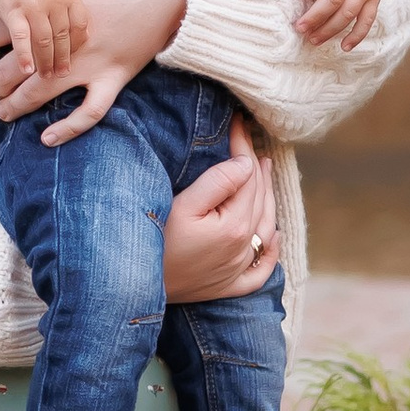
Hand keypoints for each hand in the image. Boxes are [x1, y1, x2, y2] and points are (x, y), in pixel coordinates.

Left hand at [0, 0, 186, 144]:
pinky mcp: (114, 76)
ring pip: (42, 94)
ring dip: (18, 106)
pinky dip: (68, 129)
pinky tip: (48, 139)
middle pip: (14, 70)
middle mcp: (62, 43)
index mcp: (46, 13)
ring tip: (5, 114)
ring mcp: (89, 63)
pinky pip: (90, 112)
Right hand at [0, 0, 89, 83]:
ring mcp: (33, 4)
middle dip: (63, 59)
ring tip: (45, 77)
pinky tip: (26, 70)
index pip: (80, 25)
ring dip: (45, 62)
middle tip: (62, 75)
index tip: (76, 59)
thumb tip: (86, 36)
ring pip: (43, 41)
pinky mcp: (13, 10)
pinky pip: (21, 38)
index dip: (78, 45)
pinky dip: (24, 56)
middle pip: (62, 36)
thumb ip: (71, 6)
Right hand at [162, 119, 279, 300]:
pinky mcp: (228, 286)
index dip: (244, 147)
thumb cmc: (154, 243)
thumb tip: (246, 164)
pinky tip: (273, 236)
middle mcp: (244, 248)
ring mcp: (238, 270)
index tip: (239, 124)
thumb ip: (217, 182)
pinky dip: (271, 251)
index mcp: (235, 226)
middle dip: (255, 166)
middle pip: (259, 199)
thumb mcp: (182, 205)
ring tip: (264, 171)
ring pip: (265, 228)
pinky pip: (261, 270)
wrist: (136, 285)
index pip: (247, 177)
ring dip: (267, 197)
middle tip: (250, 139)